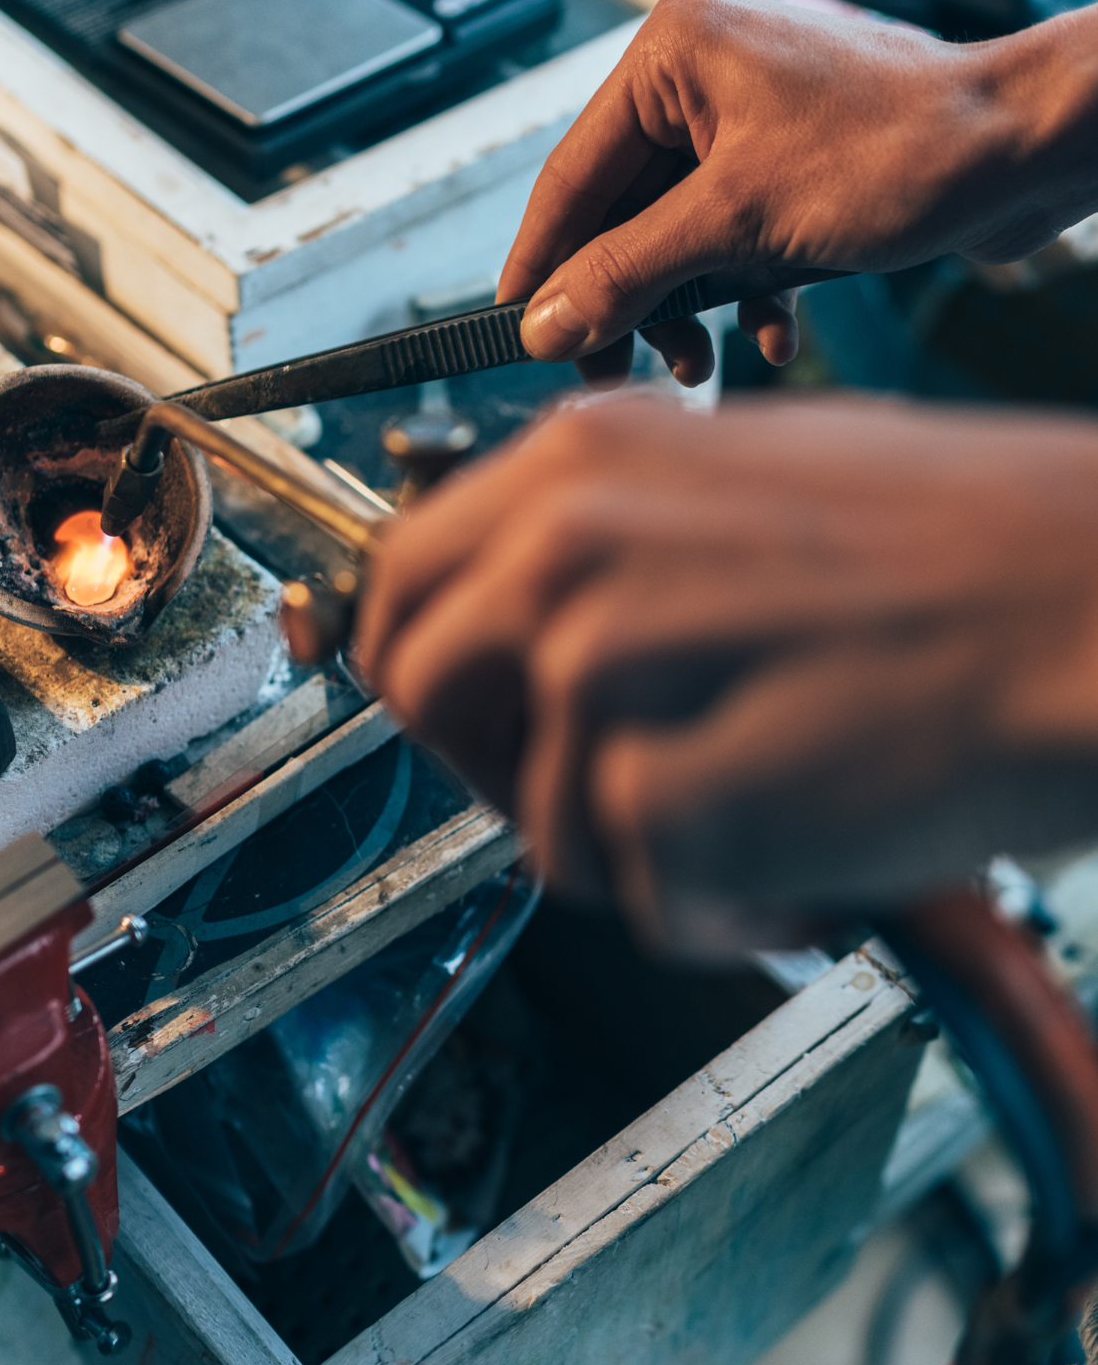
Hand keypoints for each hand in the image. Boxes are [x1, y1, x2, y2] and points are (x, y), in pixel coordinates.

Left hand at [355, 393, 1097, 951]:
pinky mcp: (664, 796)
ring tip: (763, 799)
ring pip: (534, 819)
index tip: (461, 709)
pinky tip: (807, 854)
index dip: (420, 660)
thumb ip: (603, 538)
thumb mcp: (742, 476)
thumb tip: (518, 617)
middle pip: (419, 695)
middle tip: (612, 782)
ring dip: (641, 844)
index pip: (401, 583)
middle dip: (498, 762)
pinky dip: (723, 904)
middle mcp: (565, 549)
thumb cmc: (964, 545)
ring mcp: (605, 671)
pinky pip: (637, 894)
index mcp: (580, 460)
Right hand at [501, 0, 1097, 387]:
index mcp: (673, 55)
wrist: (1028, 153)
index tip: (518, 330)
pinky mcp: (781, 168)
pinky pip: (725, 245)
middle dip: (625, 302)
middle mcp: (701, 81)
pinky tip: (769, 331)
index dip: (541, 265)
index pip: (569, 178)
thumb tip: (544, 320)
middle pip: (618, 218)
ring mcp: (744, 126)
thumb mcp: (738, 222)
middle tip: (609, 370)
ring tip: (698, 363)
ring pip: (671, 241)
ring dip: (683, 311)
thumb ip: (626, 272)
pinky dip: (738, 297)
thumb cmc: (906, 148)